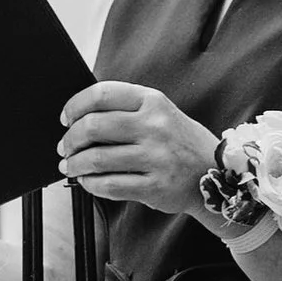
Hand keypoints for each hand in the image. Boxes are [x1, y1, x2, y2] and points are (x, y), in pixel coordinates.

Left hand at [59, 81, 220, 216]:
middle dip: (70, 139)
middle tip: (64, 147)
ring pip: (97, 159)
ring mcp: (156, 157)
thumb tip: (78, 117)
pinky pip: (109, 186)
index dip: (75, 106)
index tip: (66, 118)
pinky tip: (88, 181)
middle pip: (93, 126)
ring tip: (71, 166)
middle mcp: (155, 126)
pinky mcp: (155, 186)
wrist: (216, 173)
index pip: (101, 94)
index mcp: (152, 101)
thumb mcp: (160, 112)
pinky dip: (90, 184)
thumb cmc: (179, 142)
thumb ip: (126, 109)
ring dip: (75, 164)